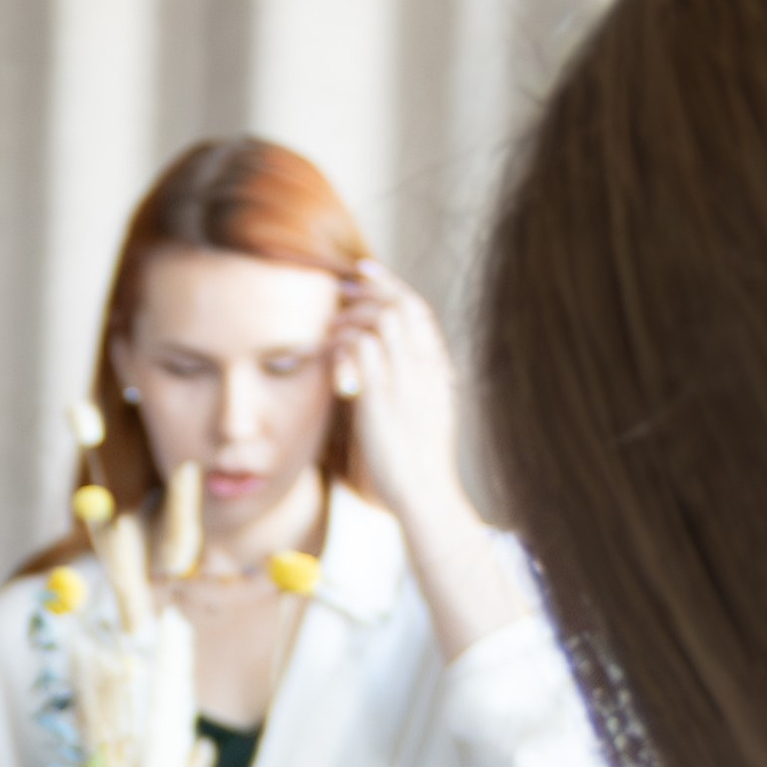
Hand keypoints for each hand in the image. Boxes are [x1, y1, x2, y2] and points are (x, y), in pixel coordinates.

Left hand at [330, 264, 466, 538]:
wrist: (424, 495)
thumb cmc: (416, 466)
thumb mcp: (421, 417)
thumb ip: (406, 387)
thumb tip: (379, 369)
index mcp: (438, 369)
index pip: (419, 310)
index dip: (392, 284)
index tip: (367, 271)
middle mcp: (427, 367)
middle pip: (400, 304)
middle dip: (368, 288)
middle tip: (340, 288)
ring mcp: (407, 380)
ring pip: (382, 319)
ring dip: (351, 316)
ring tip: (331, 326)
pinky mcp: (383, 397)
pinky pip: (361, 348)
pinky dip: (342, 343)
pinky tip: (328, 350)